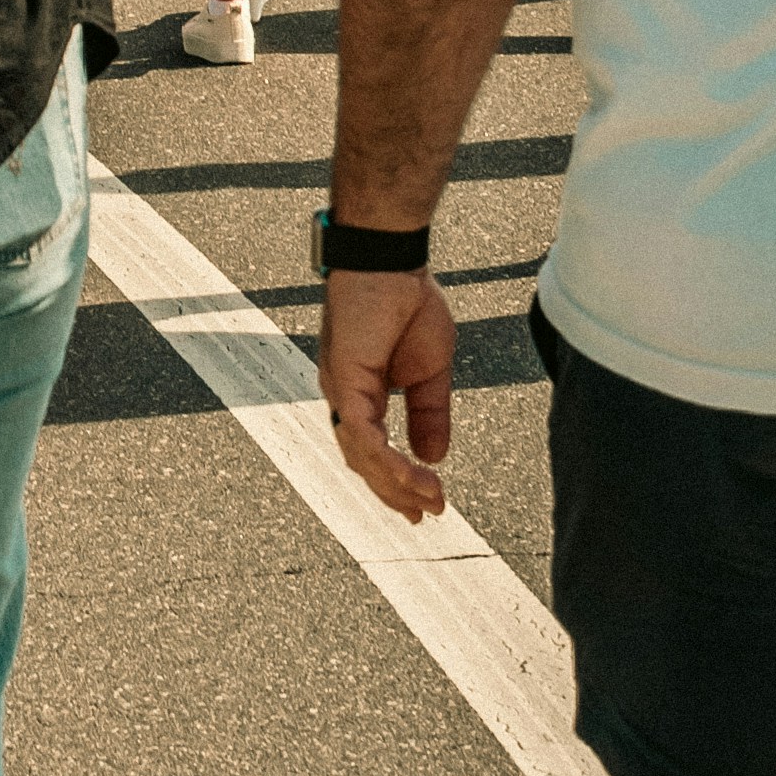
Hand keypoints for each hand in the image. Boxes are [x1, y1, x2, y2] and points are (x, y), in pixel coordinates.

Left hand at [314, 258, 453, 519]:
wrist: (393, 261)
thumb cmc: (406, 302)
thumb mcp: (430, 371)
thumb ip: (429, 413)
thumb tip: (435, 457)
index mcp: (361, 394)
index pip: (373, 451)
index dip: (397, 482)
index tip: (427, 506)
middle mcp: (344, 396)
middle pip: (363, 461)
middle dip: (396, 493)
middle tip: (429, 514)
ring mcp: (340, 388)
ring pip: (360, 453)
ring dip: (396, 482)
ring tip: (430, 499)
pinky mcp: (344, 377)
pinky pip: (359, 430)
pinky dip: (384, 457)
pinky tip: (411, 474)